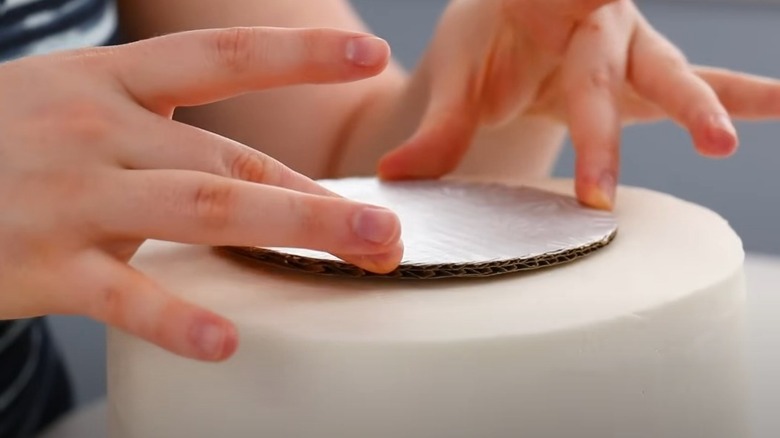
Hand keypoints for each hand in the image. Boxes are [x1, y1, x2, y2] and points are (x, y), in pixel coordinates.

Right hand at [0, 27, 401, 360]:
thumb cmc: (2, 142)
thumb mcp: (73, 104)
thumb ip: (155, 128)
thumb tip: (246, 173)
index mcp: (112, 83)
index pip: (222, 58)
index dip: (298, 54)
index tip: (366, 56)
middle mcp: (102, 130)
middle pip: (234, 158)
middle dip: (319, 197)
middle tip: (388, 229)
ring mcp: (74, 195)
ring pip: (203, 210)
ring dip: (294, 230)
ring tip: (363, 253)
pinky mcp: (44, 262)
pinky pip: (123, 294)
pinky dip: (176, 320)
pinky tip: (225, 343)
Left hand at [378, 0, 779, 208]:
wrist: (504, 26)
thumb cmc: (483, 41)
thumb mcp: (460, 74)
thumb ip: (439, 126)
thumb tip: (400, 176)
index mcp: (554, 6)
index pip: (577, 22)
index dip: (591, 27)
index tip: (599, 49)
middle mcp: (602, 24)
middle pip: (618, 71)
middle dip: (612, 130)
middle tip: (613, 183)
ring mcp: (629, 49)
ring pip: (670, 75)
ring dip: (700, 107)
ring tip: (722, 142)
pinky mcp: (641, 77)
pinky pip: (698, 84)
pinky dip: (740, 95)